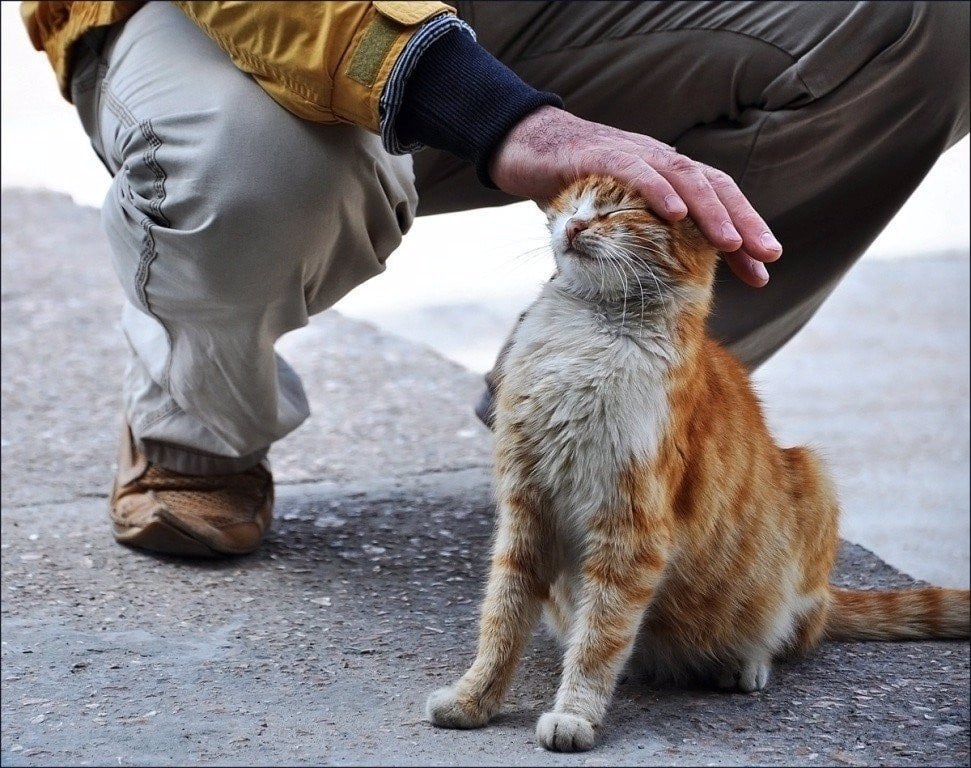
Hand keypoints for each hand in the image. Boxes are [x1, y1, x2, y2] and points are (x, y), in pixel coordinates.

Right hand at [489, 106, 780, 286]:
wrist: (525, 147)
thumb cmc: (570, 186)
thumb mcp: (611, 219)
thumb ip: (636, 242)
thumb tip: (654, 289)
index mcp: (668, 178)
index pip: (717, 202)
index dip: (743, 234)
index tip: (762, 273)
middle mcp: (660, 161)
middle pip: (715, 187)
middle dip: (744, 222)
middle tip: (767, 256)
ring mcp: (634, 154)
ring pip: (685, 178)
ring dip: (711, 211)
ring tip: (732, 243)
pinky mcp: (601, 155)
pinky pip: (637, 171)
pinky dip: (659, 191)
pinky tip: (677, 214)